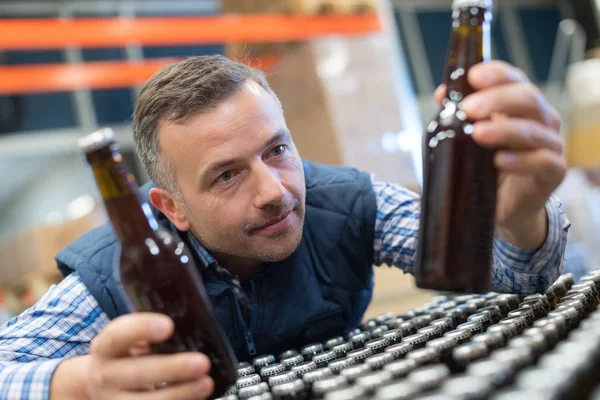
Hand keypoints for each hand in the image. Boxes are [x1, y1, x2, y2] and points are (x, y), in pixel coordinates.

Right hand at [86, 313, 212, 398]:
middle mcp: (105, 376)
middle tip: (202, 362)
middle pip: (138, 373)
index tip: (168, 326)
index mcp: (105, 348)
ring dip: (180, 393)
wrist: (99, 385)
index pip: (117, 335)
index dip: (141, 329)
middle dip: (172, 369)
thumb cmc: (124, 355)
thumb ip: (148, 332)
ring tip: (205, 384)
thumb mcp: (127, 340)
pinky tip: (195, 398)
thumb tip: (189, 325)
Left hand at [434, 60, 565, 249]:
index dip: (497, 74)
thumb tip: (442, 94)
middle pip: (527, 98)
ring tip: (478, 134)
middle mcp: (541, 120)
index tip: (473, 76)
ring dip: (504, 130)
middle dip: (496, 100)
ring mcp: (550, 145)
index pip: (514, 79)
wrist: (504, 206)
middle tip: (468, 109)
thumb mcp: (468, 140)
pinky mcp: (554, 172)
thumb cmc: (486, 167)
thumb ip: (458, 116)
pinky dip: (521, 160)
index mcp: (520, 106)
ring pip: (535, 130)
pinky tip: (500, 161)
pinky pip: (544, 162)